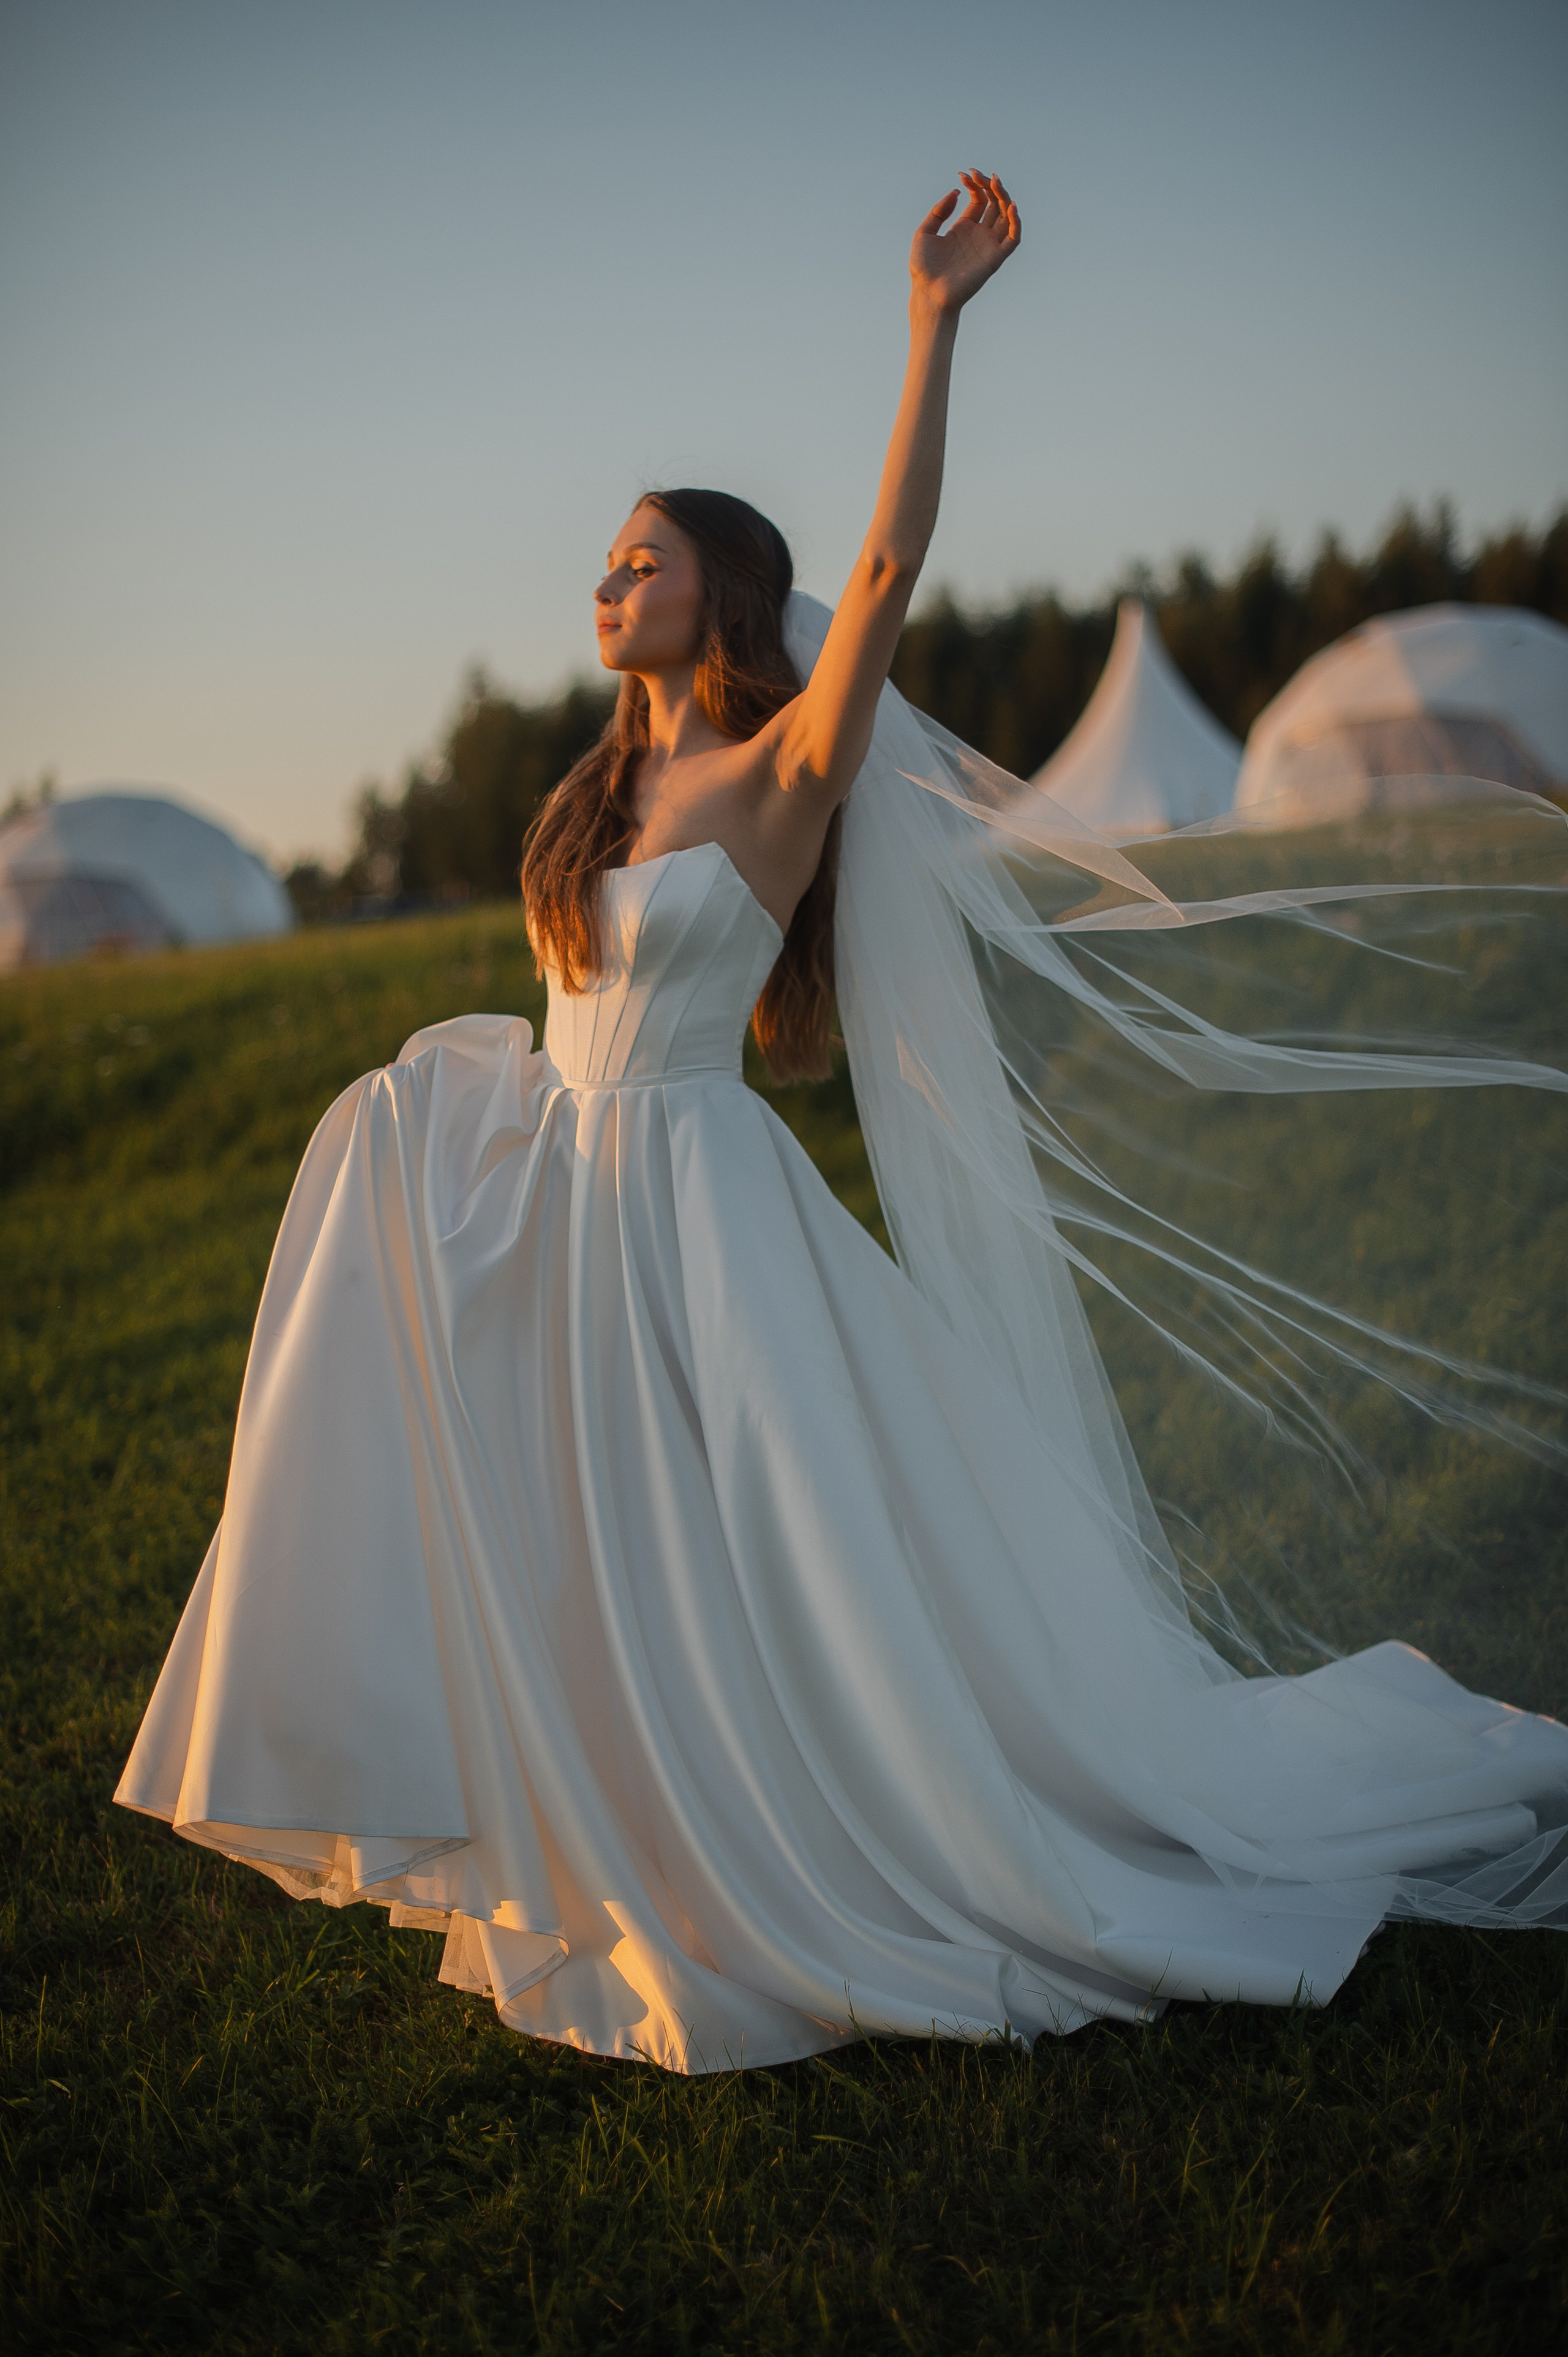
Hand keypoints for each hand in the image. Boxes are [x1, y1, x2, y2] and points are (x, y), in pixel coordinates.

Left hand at [910, 170, 1019, 316]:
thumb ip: (939, 211)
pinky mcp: (995, 258)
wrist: (929, 294)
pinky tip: (1011, 205)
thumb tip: (957, 193)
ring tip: (994, 182)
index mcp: (963, 227)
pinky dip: (1016, 222)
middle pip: (994, 203)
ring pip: (1005, 215)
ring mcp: (988, 245)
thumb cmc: (924, 268)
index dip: (974, 185)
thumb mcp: (924, 232)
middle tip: (979, 174)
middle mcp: (979, 235)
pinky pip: (1013, 238)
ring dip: (1003, 197)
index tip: (964, 174)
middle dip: (990, 185)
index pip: (978, 199)